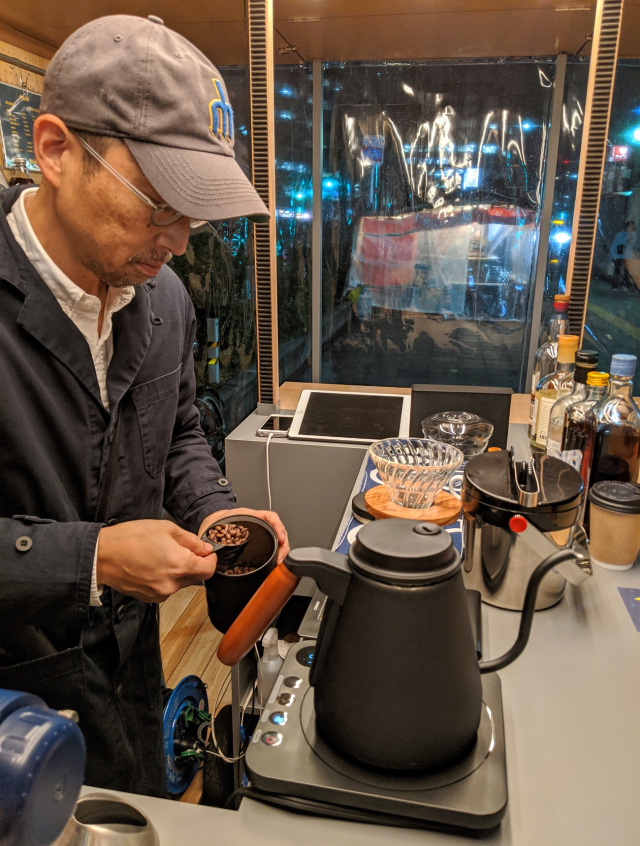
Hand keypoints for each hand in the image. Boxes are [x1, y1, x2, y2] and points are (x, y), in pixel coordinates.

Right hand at [97, 519, 217, 602]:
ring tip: (161, 556)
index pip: (209, 570)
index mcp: (180, 565)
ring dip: (178, 571)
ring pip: (181, 583)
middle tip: (180, 549)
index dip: (210, 559)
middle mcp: (172, 584)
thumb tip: (205, 548)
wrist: (102, 555)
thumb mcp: (166, 528)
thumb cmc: (130, 538)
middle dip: (194, 563)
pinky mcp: (149, 598)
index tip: (206, 551)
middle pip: (196, 577)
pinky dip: (165, 578)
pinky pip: (166, 588)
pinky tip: (152, 566)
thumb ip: (190, 540)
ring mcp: (160, 594)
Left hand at [198, 508, 289, 563]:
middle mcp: (256, 522)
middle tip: (281, 556)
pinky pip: (271, 543)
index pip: (269, 517)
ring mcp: (258, 530)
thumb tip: (211, 554)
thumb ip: (214, 540)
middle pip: (277, 529)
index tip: (281, 538)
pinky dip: (275, 551)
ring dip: (281, 548)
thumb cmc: (213, 524)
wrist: (211, 522)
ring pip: (276, 537)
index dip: (277, 527)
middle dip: (283, 543)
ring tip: (280, 560)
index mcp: (247, 516)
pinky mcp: (258, 539)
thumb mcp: (215, 530)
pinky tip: (275, 559)